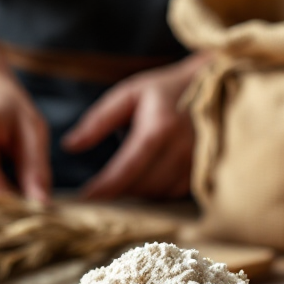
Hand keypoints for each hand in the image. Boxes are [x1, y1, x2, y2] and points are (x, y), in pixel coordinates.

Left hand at [62, 54, 207, 199]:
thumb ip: (98, 120)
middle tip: (100, 186)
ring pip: (158, 193)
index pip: (129, 167)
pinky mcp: (204, 172)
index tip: (86, 197)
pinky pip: (173, 194)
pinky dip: (156, 191)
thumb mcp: (129, 94)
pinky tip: (148, 177)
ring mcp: (197, 163)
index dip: (106, 186)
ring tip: (125, 177)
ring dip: (137, 192)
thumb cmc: (165, 89)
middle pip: (143, 186)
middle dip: (119, 190)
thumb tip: (70, 145)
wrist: (213, 85)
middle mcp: (182, 148)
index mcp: (160, 127)